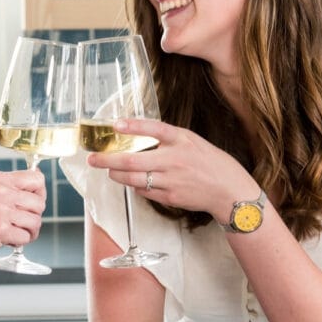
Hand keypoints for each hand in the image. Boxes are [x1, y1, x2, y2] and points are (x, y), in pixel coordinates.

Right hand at [0, 170, 45, 270]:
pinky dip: (20, 242)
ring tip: (15, 233)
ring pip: (35, 221)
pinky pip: (25, 237)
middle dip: (34, 216)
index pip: (36, 178)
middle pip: (39, 202)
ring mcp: (1, 210)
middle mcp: (1, 191)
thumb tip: (35, 191)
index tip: (33, 202)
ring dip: (29, 232)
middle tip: (22, 223)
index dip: (40, 192)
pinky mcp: (0, 230)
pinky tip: (8, 241)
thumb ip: (7, 189)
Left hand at [86, 118, 256, 222]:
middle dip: (107, 160)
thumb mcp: (190, 140)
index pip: (155, 129)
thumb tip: (136, 133)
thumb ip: (165, 136)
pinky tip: (133, 181)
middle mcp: (173, 160)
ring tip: (108, 170)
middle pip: (132, 161)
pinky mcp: (169, 198)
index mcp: (181, 141)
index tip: (115, 124)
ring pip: (133, 179)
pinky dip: (135, 185)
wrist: (229, 191)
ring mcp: (170, 181)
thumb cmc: (209, 162)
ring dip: (116, 175)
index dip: (134, 126)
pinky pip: (144, 191)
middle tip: (92, 159)